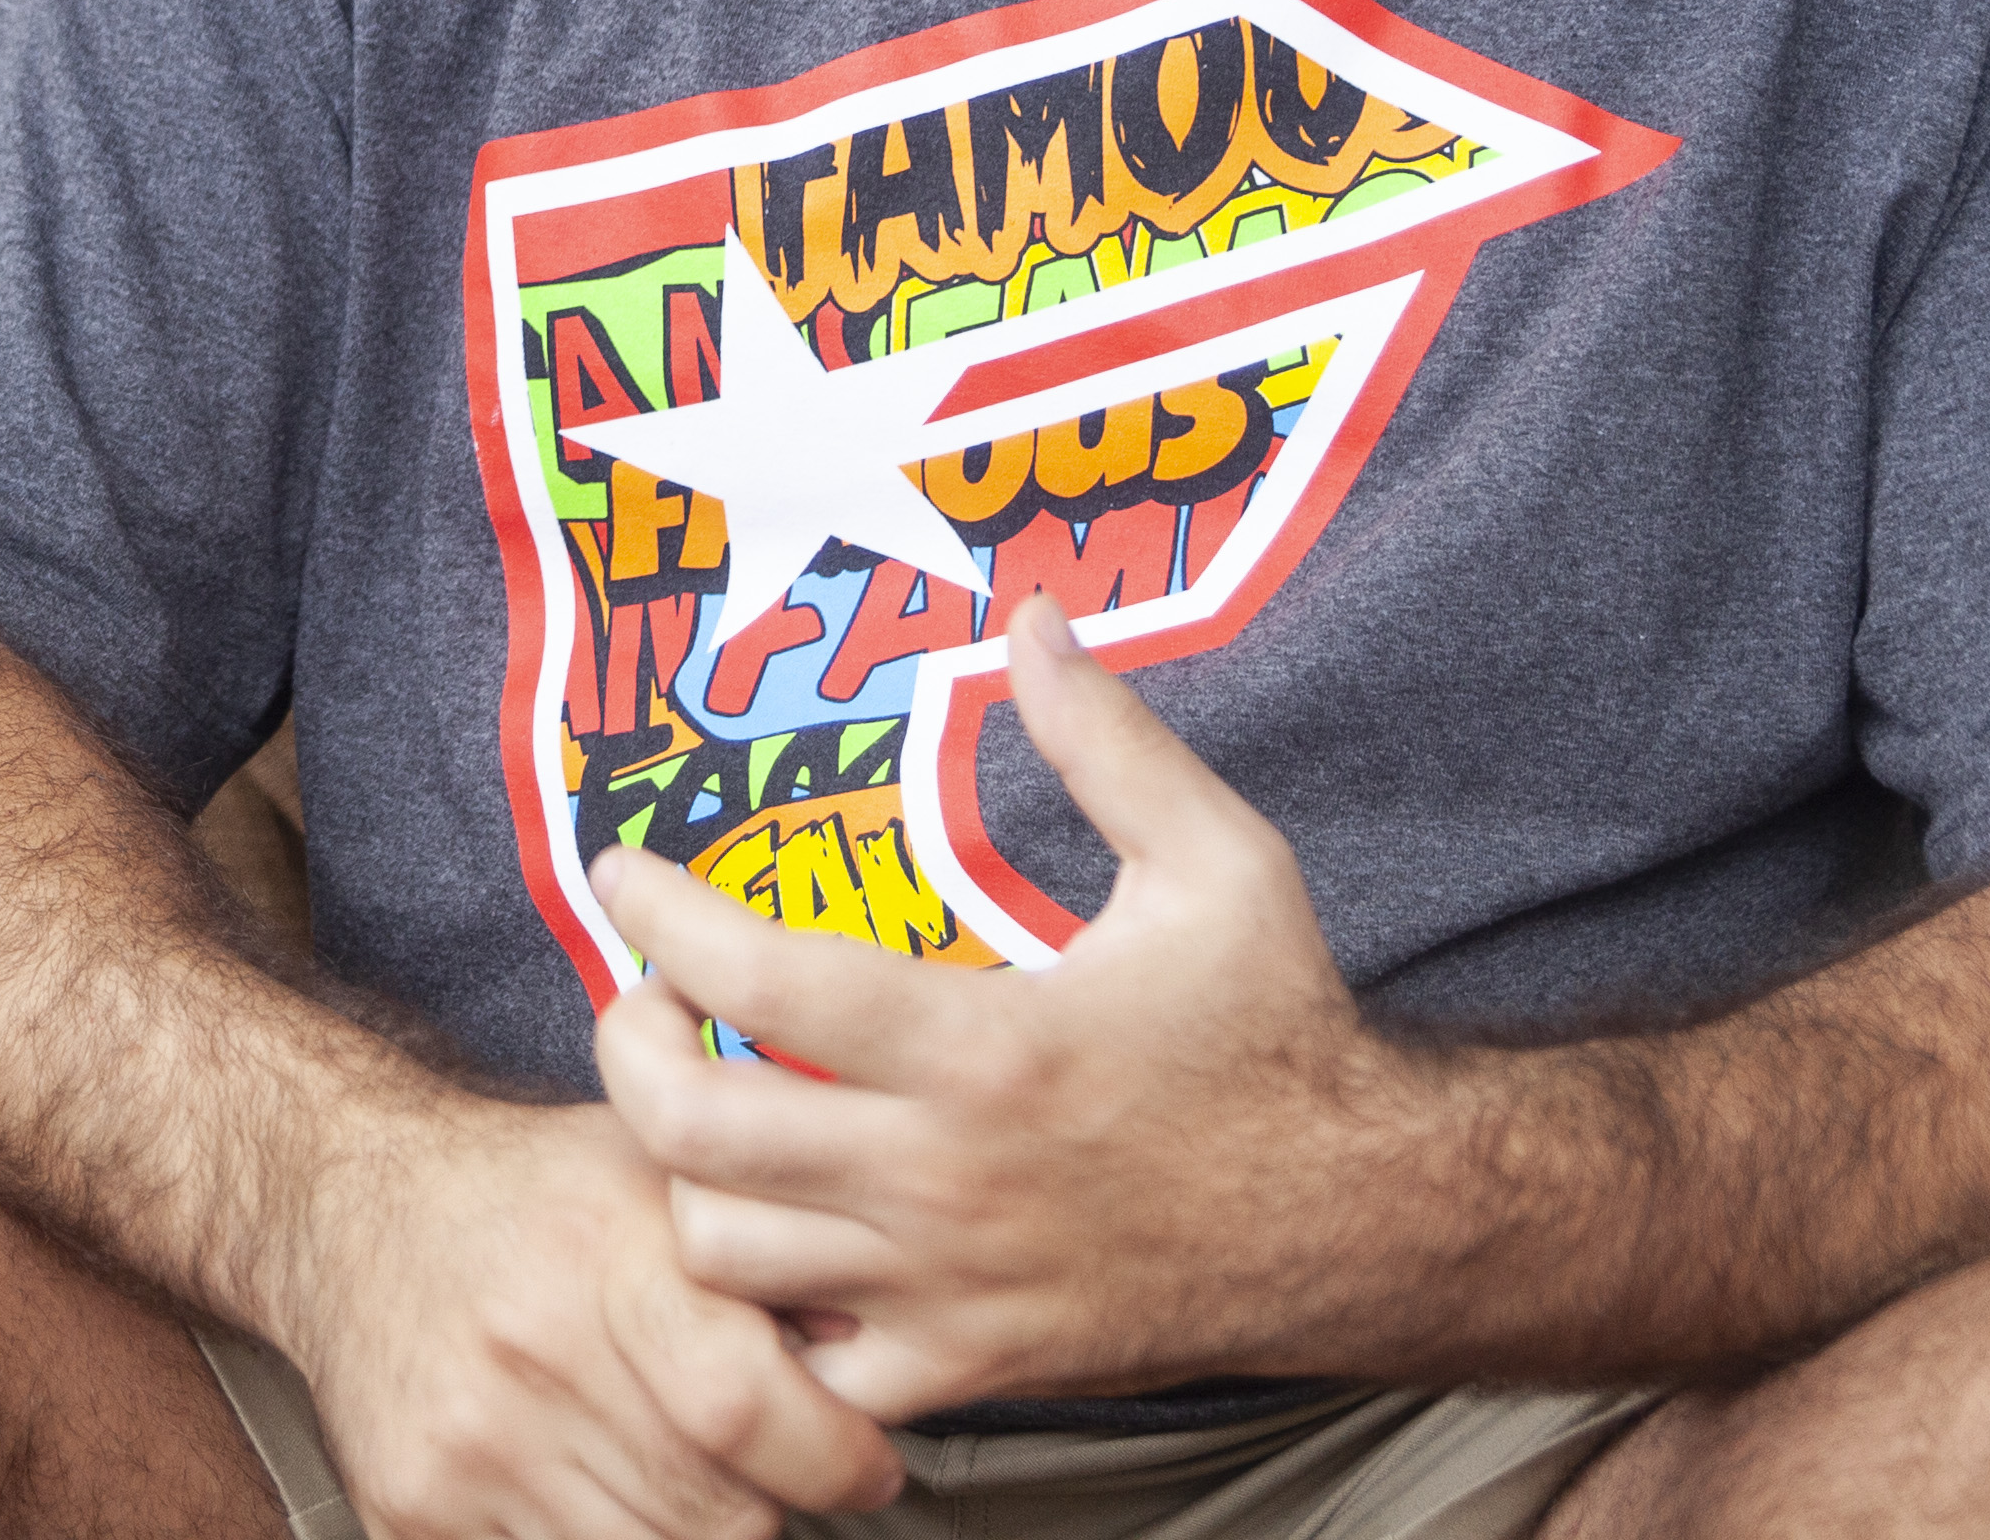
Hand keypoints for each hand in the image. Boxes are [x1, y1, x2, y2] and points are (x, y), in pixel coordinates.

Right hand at [269, 1093, 908, 1539]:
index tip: (863, 1465)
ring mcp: (467, 1448)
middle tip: (762, 1458)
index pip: (747, 1409)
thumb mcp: (660, 1177)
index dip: (834, 1457)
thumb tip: (885, 1343)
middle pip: (715, 1513)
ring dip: (686, 1527)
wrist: (351, 1203)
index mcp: (604, 1258)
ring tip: (670, 1456)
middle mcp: (528, 1355)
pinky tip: (596, 1480)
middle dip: (765, 1497)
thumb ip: (772, 1250)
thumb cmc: (528, 1193)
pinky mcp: (415, 1511)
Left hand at [591, 596, 1426, 1418]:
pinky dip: (766, 1316)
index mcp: (989, 1046)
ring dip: (684, 1177)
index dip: (662, 918)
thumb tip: (1030, 620)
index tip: (624, 878)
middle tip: (647, 999)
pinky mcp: (966, 1368)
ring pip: (722, 1254)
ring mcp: (947, 1288)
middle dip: (632, 1050)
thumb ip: (1108, 740)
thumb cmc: (1280, 1037)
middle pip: (694, 1132)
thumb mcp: (1218, 861)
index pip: (763, 977)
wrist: (1365, 1222)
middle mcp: (945, 1177)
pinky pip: (801, 1370)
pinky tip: (789, 1239)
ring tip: (706, 1109)